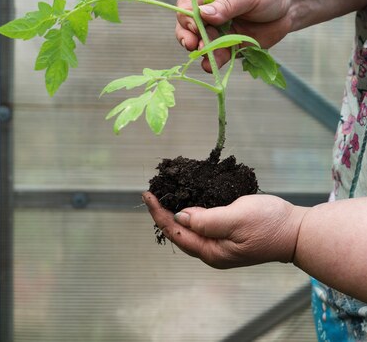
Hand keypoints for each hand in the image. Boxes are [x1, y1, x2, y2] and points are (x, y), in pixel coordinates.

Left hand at [142, 191, 306, 268]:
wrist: (297, 232)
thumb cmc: (269, 223)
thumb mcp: (237, 218)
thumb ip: (207, 219)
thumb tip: (180, 216)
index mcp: (211, 251)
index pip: (176, 231)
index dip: (159, 213)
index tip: (148, 194)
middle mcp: (213, 251)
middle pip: (180, 232)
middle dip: (163, 213)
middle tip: (152, 193)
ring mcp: (221, 245)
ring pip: (190, 228)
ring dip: (176, 211)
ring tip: (165, 194)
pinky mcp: (229, 236)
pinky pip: (203, 224)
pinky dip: (192, 210)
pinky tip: (189, 199)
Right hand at [175, 0, 300, 70]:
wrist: (292, 4)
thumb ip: (226, 5)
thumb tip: (203, 15)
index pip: (187, 2)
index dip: (187, 15)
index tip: (195, 26)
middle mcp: (208, 10)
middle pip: (188, 26)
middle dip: (189, 36)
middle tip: (193, 45)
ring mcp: (218, 29)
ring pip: (201, 42)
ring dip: (202, 51)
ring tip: (207, 58)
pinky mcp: (229, 44)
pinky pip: (218, 54)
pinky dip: (214, 61)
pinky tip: (213, 66)